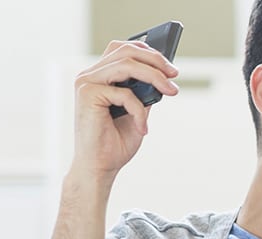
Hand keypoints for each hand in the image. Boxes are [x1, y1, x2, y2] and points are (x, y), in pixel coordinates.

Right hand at [69, 40, 179, 184]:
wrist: (99, 167)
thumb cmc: (116, 142)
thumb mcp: (138, 111)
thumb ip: (144, 91)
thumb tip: (164, 75)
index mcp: (100, 76)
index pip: (121, 49)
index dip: (147, 51)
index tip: (170, 65)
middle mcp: (90, 75)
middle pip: (126, 51)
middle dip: (156, 60)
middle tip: (175, 74)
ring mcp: (86, 83)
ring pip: (127, 65)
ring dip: (154, 76)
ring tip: (171, 91)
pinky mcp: (87, 94)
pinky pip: (124, 93)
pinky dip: (139, 110)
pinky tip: (142, 128)